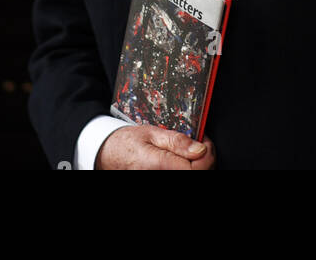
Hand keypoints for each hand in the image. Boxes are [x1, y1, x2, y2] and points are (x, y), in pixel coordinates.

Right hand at [95, 125, 215, 169]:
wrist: (107, 156)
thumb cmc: (126, 144)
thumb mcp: (151, 133)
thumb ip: (177, 141)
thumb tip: (200, 149)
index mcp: (159, 165)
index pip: (197, 168)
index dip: (208, 154)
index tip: (205, 141)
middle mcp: (161, 177)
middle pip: (198, 175)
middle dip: (205, 160)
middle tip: (199, 144)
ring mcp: (160, 181)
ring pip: (192, 176)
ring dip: (197, 166)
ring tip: (191, 152)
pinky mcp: (163, 182)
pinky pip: (182, 176)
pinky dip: (187, 169)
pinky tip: (184, 161)